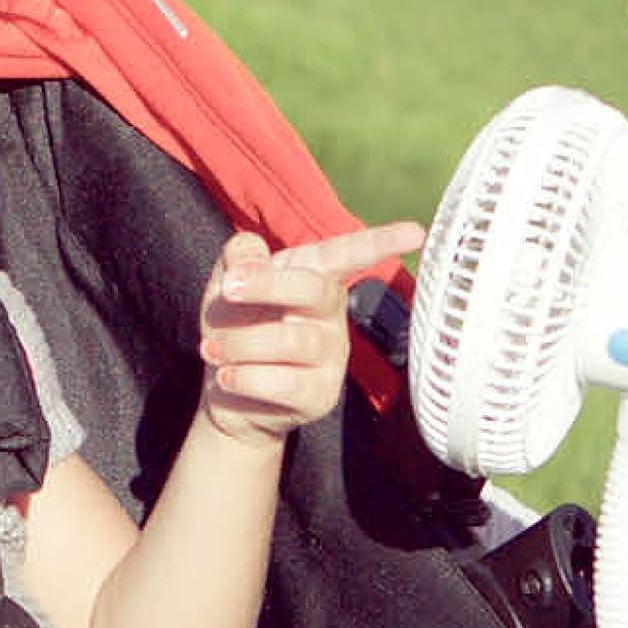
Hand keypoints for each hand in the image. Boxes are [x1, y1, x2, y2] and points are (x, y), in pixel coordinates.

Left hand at [199, 221, 424, 444]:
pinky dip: (243, 378)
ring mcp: (331, 355)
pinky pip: (283, 382)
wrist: (224, 393)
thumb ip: (239, 256)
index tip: (415, 233)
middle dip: (265, 286)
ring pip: (290, 340)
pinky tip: (227, 377)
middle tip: (227, 291)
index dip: (381, 242)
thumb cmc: (234, 328)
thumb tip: (252, 261)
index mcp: (313, 277)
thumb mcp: (226, 283)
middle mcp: (330, 313)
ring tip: (212, 349)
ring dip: (239, 342)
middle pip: (314, 288)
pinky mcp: (320, 394)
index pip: (348, 253)